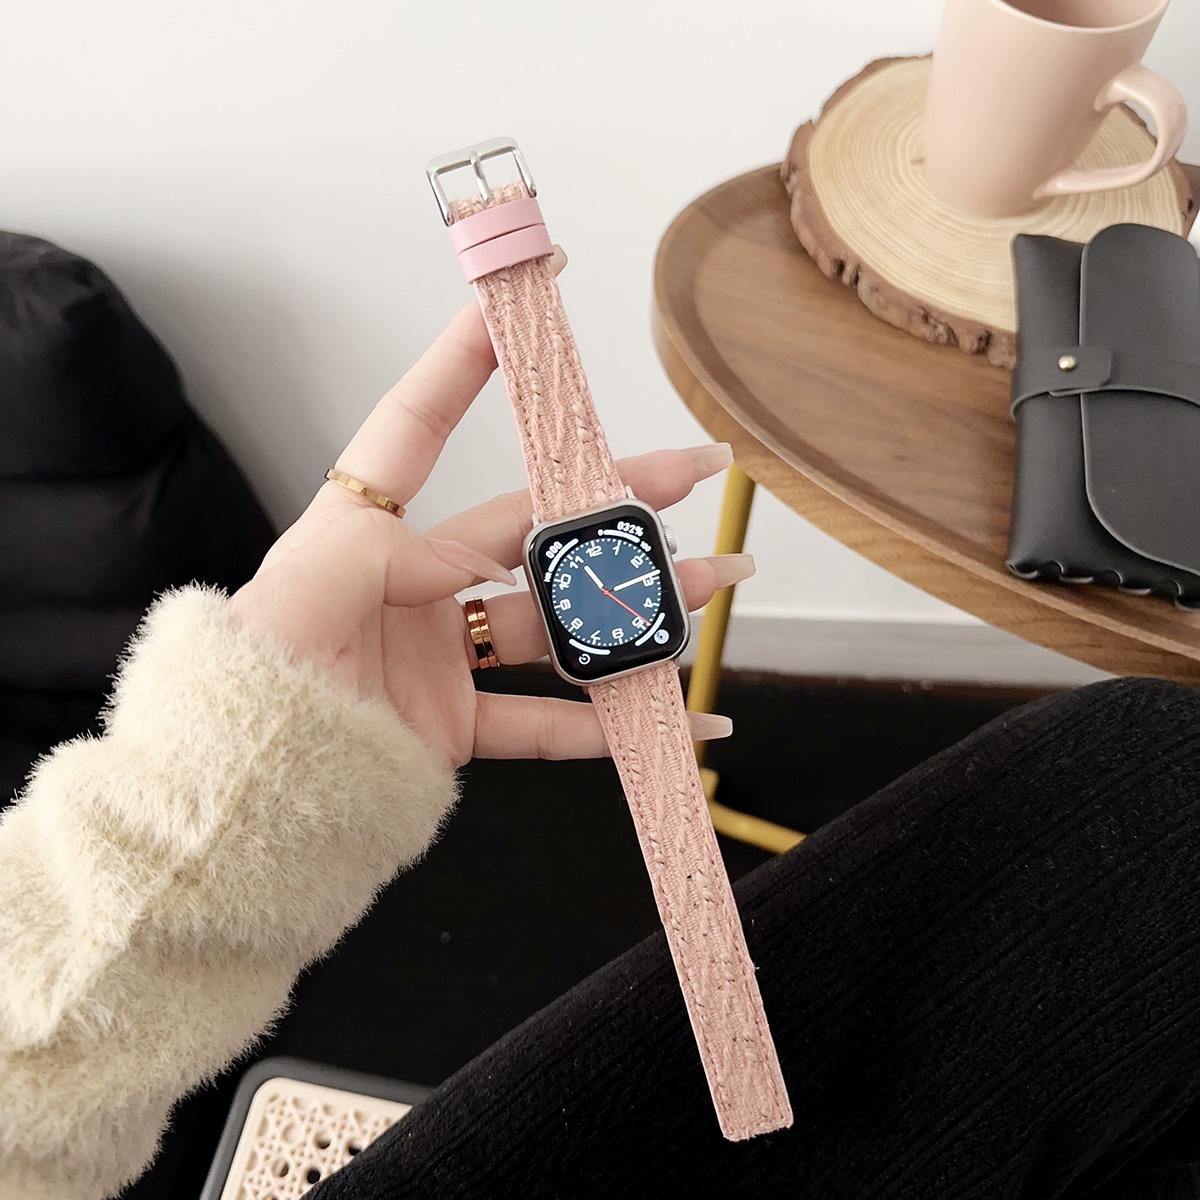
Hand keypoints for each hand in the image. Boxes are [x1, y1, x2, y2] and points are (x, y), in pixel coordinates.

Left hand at [229, 250, 752, 765]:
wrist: (241, 794)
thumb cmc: (251, 677)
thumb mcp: (310, 584)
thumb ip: (399, 548)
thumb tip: (483, 562)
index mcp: (361, 531)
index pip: (416, 428)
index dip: (462, 362)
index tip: (514, 309)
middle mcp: (410, 583)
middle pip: (528, 523)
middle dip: (612, 494)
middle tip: (689, 469)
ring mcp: (441, 654)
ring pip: (559, 620)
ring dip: (637, 607)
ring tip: (712, 584)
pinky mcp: (456, 722)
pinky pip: (548, 722)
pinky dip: (611, 725)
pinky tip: (676, 718)